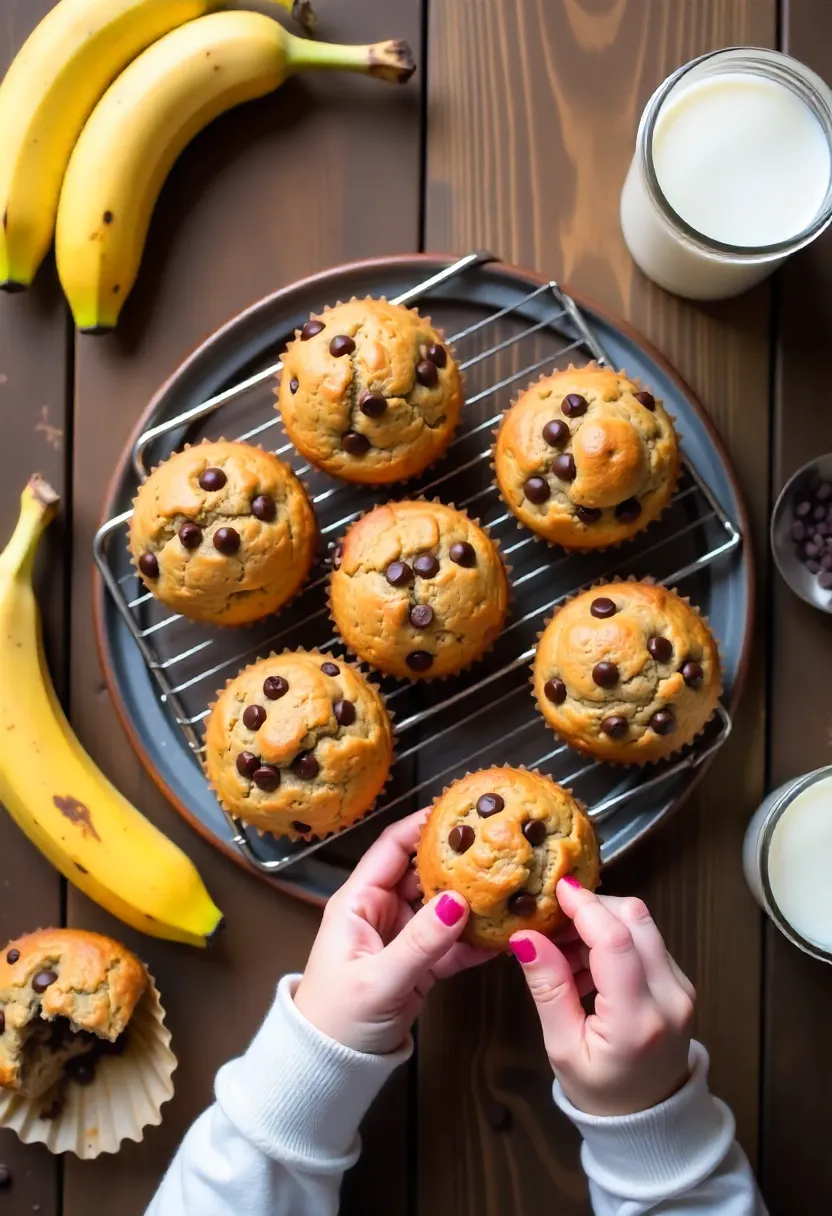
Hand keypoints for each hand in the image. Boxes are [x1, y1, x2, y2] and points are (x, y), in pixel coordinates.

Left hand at [294, 810, 490, 1054]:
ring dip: (474, 900)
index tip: (460, 812)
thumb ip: (419, 942)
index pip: (393, 847)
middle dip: (459, 859)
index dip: (424, 825)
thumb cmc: (336, 1020)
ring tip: (511, 885)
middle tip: (499, 845)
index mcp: (359, 901)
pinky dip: (476, 939)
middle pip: (425, 872)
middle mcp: (382, 910)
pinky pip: (453, 942)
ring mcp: (403, 936)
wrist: (331, 1067)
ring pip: (444, 906)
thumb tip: (456, 902)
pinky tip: (504, 934)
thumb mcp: (378, 979)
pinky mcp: (420, 963)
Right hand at [511, 879, 694, 1116]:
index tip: (556, 889)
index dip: (585, 907)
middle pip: (636, 919)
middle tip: (555, 922)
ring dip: (603, 921)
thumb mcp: (563, 1047)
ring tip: (566, 949)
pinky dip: (616, 936)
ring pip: (644, 924)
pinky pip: (648, 940)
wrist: (651, 1120)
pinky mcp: (681, 982)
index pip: (615, 941)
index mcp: (637, 1019)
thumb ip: (549, 988)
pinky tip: (588, 962)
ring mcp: (682, 987)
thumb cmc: (601, 1091)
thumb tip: (525, 937)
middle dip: (593, 907)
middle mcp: (670, 996)